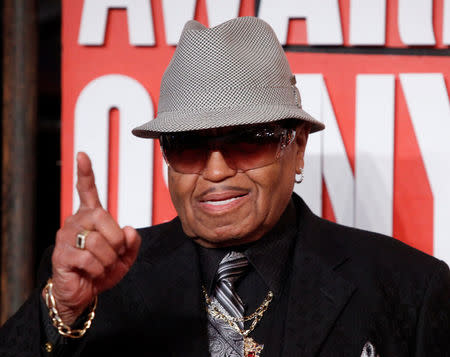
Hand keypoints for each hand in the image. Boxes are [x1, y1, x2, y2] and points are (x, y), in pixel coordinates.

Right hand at [43, 152, 140, 324]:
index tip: (82, 155)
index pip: (87, 190)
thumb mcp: (125, 256)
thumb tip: (128, 230)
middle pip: (103, 216)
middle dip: (116, 240)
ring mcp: (66, 237)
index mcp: (90, 217)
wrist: (83, 293)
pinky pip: (89, 258)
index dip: (85, 173)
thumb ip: (132, 242)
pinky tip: (92, 272)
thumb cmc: (102, 270)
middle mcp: (76, 221)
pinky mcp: (61, 254)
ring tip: (102, 265)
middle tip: (114, 254)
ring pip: (97, 241)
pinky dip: (98, 269)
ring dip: (108, 258)